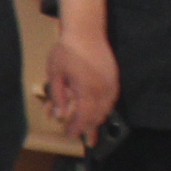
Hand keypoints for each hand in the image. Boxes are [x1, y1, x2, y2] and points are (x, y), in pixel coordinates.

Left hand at [42, 28, 118, 144]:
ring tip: (92, 130)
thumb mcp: (55, 74)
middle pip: (97, 116)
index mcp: (85, 90)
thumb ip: (57, 96)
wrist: (86, 31)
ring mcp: (111, 83)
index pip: (83, 116)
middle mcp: (102, 89)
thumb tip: (58, 115)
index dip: (77, 128)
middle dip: (90, 128)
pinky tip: (101, 112)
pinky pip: (113, 99)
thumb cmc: (66, 51)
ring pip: (107, 108)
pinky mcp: (115, 77)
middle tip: (84, 139)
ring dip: (99, 120)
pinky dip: (106, 109)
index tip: (70, 136)